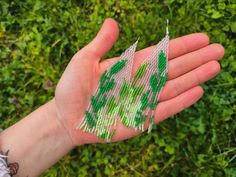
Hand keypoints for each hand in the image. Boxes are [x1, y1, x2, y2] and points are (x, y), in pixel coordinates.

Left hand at [54, 18, 223, 145]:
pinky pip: (165, 109)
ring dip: (195, 77)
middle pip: (173, 68)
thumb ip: (101, 43)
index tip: (202, 38)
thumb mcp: (84, 60)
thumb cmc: (72, 89)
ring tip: (214, 66)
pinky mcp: (141, 120)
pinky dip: (182, 101)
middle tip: (218, 49)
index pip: (161, 53)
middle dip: (196, 59)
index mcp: (129, 66)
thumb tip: (113, 21)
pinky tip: (198, 91)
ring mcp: (142, 101)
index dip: (182, 46)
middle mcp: (140, 82)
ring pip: (174, 86)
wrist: (67, 118)